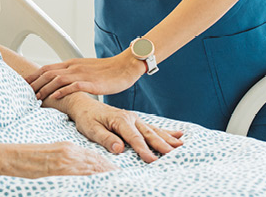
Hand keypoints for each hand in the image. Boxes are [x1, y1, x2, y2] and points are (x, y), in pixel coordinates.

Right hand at [6, 142, 117, 177]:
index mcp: (67, 148)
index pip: (93, 157)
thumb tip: (77, 172)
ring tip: (118, 180)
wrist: (9, 157)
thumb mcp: (49, 156)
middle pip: (96, 162)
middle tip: (123, 177)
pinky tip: (102, 182)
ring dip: (106, 174)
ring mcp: (65, 161)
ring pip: (92, 168)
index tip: (116, 172)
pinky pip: (82, 174)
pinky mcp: (60, 168)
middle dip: (110, 170)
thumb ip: (64, 161)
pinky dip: (94, 177)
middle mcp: (70, 152)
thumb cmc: (26, 159)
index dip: (106, 165)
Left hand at [25, 51, 143, 101]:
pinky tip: (55, 97)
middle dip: (34, 83)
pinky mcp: (92, 82)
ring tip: (36, 98)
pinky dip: (63, 90)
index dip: (33, 76)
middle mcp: (74, 67)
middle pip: (48, 73)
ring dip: (45, 88)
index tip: (23, 84)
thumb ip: (73, 75)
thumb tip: (62, 84)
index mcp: (71, 64)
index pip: (47, 68)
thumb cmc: (107, 70)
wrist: (125, 66)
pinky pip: (74, 85)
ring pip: (58, 79)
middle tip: (23, 93)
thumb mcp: (85, 70)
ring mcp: (82, 74)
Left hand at [61, 95, 182, 162]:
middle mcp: (130, 118)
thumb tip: (119, 148)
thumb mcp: (91, 129)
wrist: (84, 105)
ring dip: (168, 139)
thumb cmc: (87, 118)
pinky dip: (166, 131)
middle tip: (175, 154)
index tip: (153, 160)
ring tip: (181, 146)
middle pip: (149, 134)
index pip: (134, 138)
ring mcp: (135, 119)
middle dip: (163, 144)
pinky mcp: (136, 121)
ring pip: (154, 130)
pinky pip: (153, 127)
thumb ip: (105, 139)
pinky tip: (179, 134)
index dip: (144, 150)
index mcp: (120, 120)